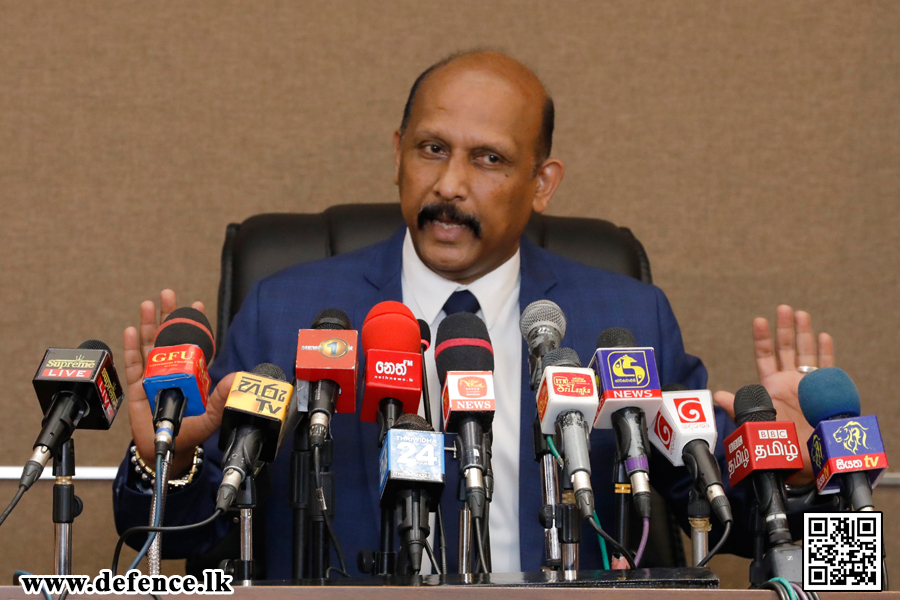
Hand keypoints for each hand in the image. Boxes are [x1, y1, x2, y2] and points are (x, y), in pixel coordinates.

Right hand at [124, 290, 233, 476]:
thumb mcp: (210, 417)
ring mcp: (153, 376)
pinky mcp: (136, 387)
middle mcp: (172, 370)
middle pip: (168, 337)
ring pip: (149, 345)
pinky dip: (130, 346)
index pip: (194, 344)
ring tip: (148, 304)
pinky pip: (132, 363)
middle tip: (168, 295)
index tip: (196, 306)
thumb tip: (234, 379)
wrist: (166, 450)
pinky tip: (132, 329)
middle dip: (168, 315)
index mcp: (191, 374)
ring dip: (148, 324)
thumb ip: (221, 399)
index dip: (194, 325)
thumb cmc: (190, 433)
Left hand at [713, 305, 834, 482]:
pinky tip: (822, 335)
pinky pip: (827, 367)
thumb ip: (739, 406)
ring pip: (807, 353)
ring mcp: (808, 385)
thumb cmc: (781, 444)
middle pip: (787, 349)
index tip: (759, 320)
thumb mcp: (757, 422)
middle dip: (785, 328)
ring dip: (804, 333)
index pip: (765, 356)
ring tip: (801, 314)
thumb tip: (716, 395)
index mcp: (771, 386)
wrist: (807, 459)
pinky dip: (825, 351)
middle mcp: (790, 382)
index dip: (762, 338)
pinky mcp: (826, 391)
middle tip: (783, 308)